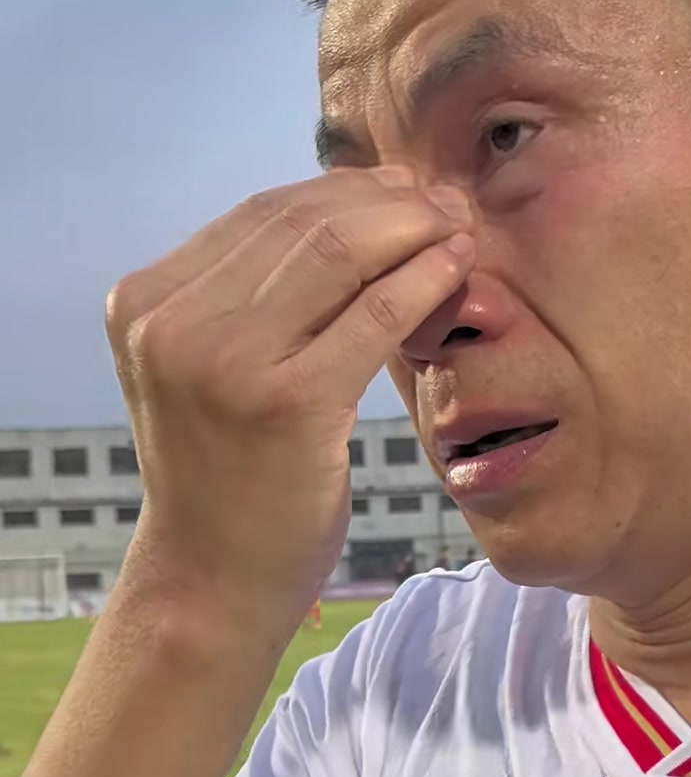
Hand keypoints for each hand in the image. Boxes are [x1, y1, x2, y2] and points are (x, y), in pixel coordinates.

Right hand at [105, 167, 473, 628]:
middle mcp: (173, 324)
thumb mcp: (207, 373)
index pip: (259, 213)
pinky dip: (424, 281)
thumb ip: (245, 300)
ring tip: (459, 230)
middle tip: (447, 203)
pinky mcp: (286, 403)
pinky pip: (374, 315)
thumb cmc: (229, 481)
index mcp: (144, 303)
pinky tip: (459, 271)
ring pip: (340, 255)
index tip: (404, 191)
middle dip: (388, 203)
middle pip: (302, 224)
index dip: (344, 191)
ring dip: (413, 232)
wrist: (211, 585)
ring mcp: (224, 362)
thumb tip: (343, 210)